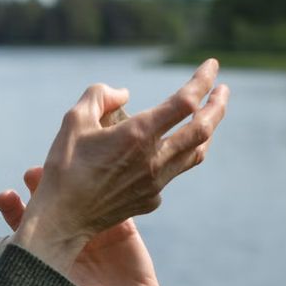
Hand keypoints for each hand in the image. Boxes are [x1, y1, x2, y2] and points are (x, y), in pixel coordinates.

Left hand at [0, 169, 162, 285]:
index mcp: (49, 249)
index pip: (24, 223)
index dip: (12, 209)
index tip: (4, 197)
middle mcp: (68, 232)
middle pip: (48, 202)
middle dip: (38, 186)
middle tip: (32, 175)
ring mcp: (94, 225)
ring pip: (78, 195)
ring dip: (68, 180)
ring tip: (59, 168)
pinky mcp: (122, 224)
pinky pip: (115, 200)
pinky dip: (108, 186)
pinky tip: (100, 171)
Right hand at [8, 59, 227, 274]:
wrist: (62, 219)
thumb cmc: (64, 167)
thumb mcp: (73, 120)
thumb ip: (100, 96)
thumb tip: (124, 93)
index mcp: (138, 135)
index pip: (185, 102)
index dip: (202, 80)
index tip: (211, 65)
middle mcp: (155, 159)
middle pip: (203, 129)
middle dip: (218, 105)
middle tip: (224, 90)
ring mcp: (156, 183)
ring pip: (194, 153)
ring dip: (206, 132)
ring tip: (208, 119)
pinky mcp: (151, 200)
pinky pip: (171, 173)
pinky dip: (175, 156)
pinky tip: (165, 152)